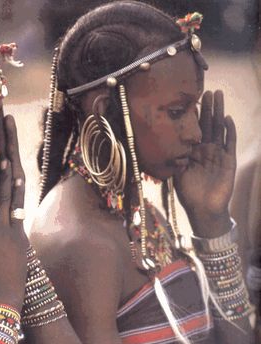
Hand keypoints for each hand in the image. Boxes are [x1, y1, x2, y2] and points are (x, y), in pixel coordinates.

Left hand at [174, 90, 235, 237]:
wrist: (203, 209)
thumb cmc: (189, 194)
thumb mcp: (176, 174)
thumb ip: (172, 159)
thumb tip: (157, 147)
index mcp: (194, 152)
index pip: (194, 129)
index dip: (193, 115)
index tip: (189, 99)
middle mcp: (207, 150)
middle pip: (208, 124)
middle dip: (207, 107)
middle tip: (206, 90)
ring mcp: (218, 153)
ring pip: (219, 128)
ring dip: (219, 112)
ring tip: (218, 96)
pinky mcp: (228, 160)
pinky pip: (229, 143)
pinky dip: (229, 131)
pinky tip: (227, 119)